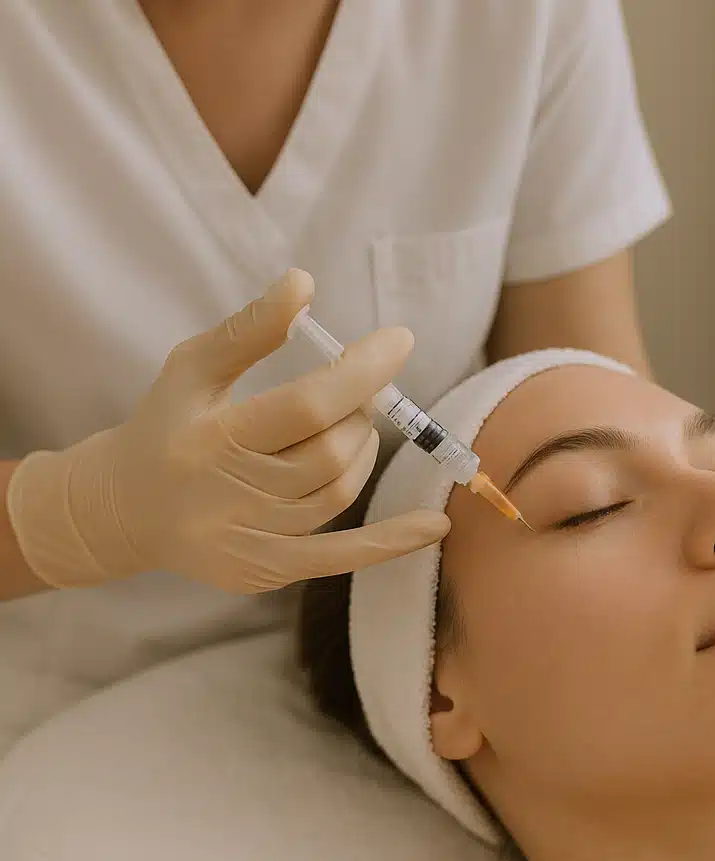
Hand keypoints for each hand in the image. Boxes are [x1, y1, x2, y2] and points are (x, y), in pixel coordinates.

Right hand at [7, 270, 449, 593]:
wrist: (125, 510)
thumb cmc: (166, 425)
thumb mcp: (192, 367)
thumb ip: (248, 329)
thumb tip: (304, 281)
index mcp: (210, 438)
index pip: (307, 405)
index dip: (362, 372)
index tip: (399, 341)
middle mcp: (229, 496)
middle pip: (330, 453)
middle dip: (359, 412)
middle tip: (357, 392)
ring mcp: (249, 541)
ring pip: (338, 494)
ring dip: (362, 453)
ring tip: (354, 427)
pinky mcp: (265, 571)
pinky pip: (341, 557)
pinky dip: (391, 542)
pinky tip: (434, 525)